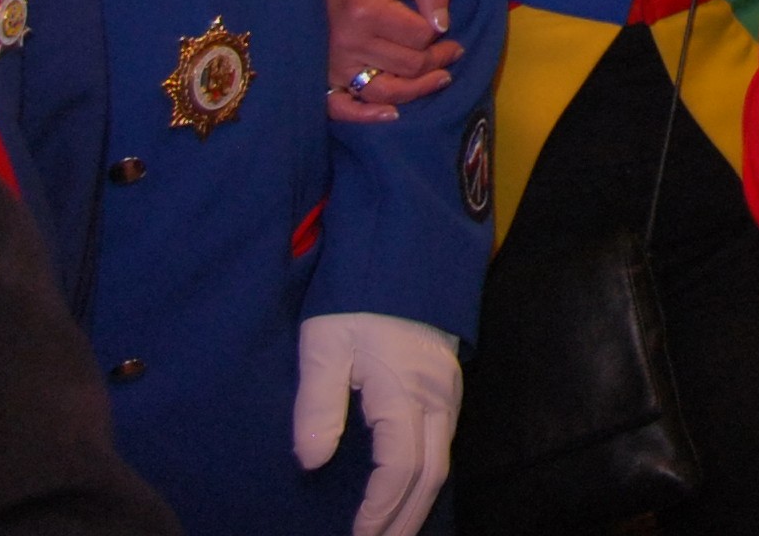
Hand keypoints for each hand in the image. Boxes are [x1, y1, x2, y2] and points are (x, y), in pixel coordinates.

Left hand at [293, 311, 460, 535]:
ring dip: (419, 501)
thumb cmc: (360, 297)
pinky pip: (445, 443)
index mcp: (406, 393)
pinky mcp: (447, 383)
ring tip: (394, 530)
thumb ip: (318, 404)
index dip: (379, 508)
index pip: (399, 469)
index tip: (355, 535)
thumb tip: (311, 461)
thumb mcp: (325, 344)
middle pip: (430, 475)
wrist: (404, 250)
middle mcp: (437, 399)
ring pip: (442, 461)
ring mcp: (448, 391)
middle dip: (405, 519)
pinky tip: (409, 488)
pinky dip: (427, 477)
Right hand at [321, 0, 458, 125]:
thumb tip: (443, 25)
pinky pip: (343, 109)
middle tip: (451, 51)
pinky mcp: (323, 81)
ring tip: (441, 78)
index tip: (438, 23)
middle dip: (436, 59)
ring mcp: (334, 67)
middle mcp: (349, 43)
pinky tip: (391, 113)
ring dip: (419, 88)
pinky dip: (368, 116)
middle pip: (408, 66)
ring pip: (387, 91)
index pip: (420, 36)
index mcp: (366, 11)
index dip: (436, 31)